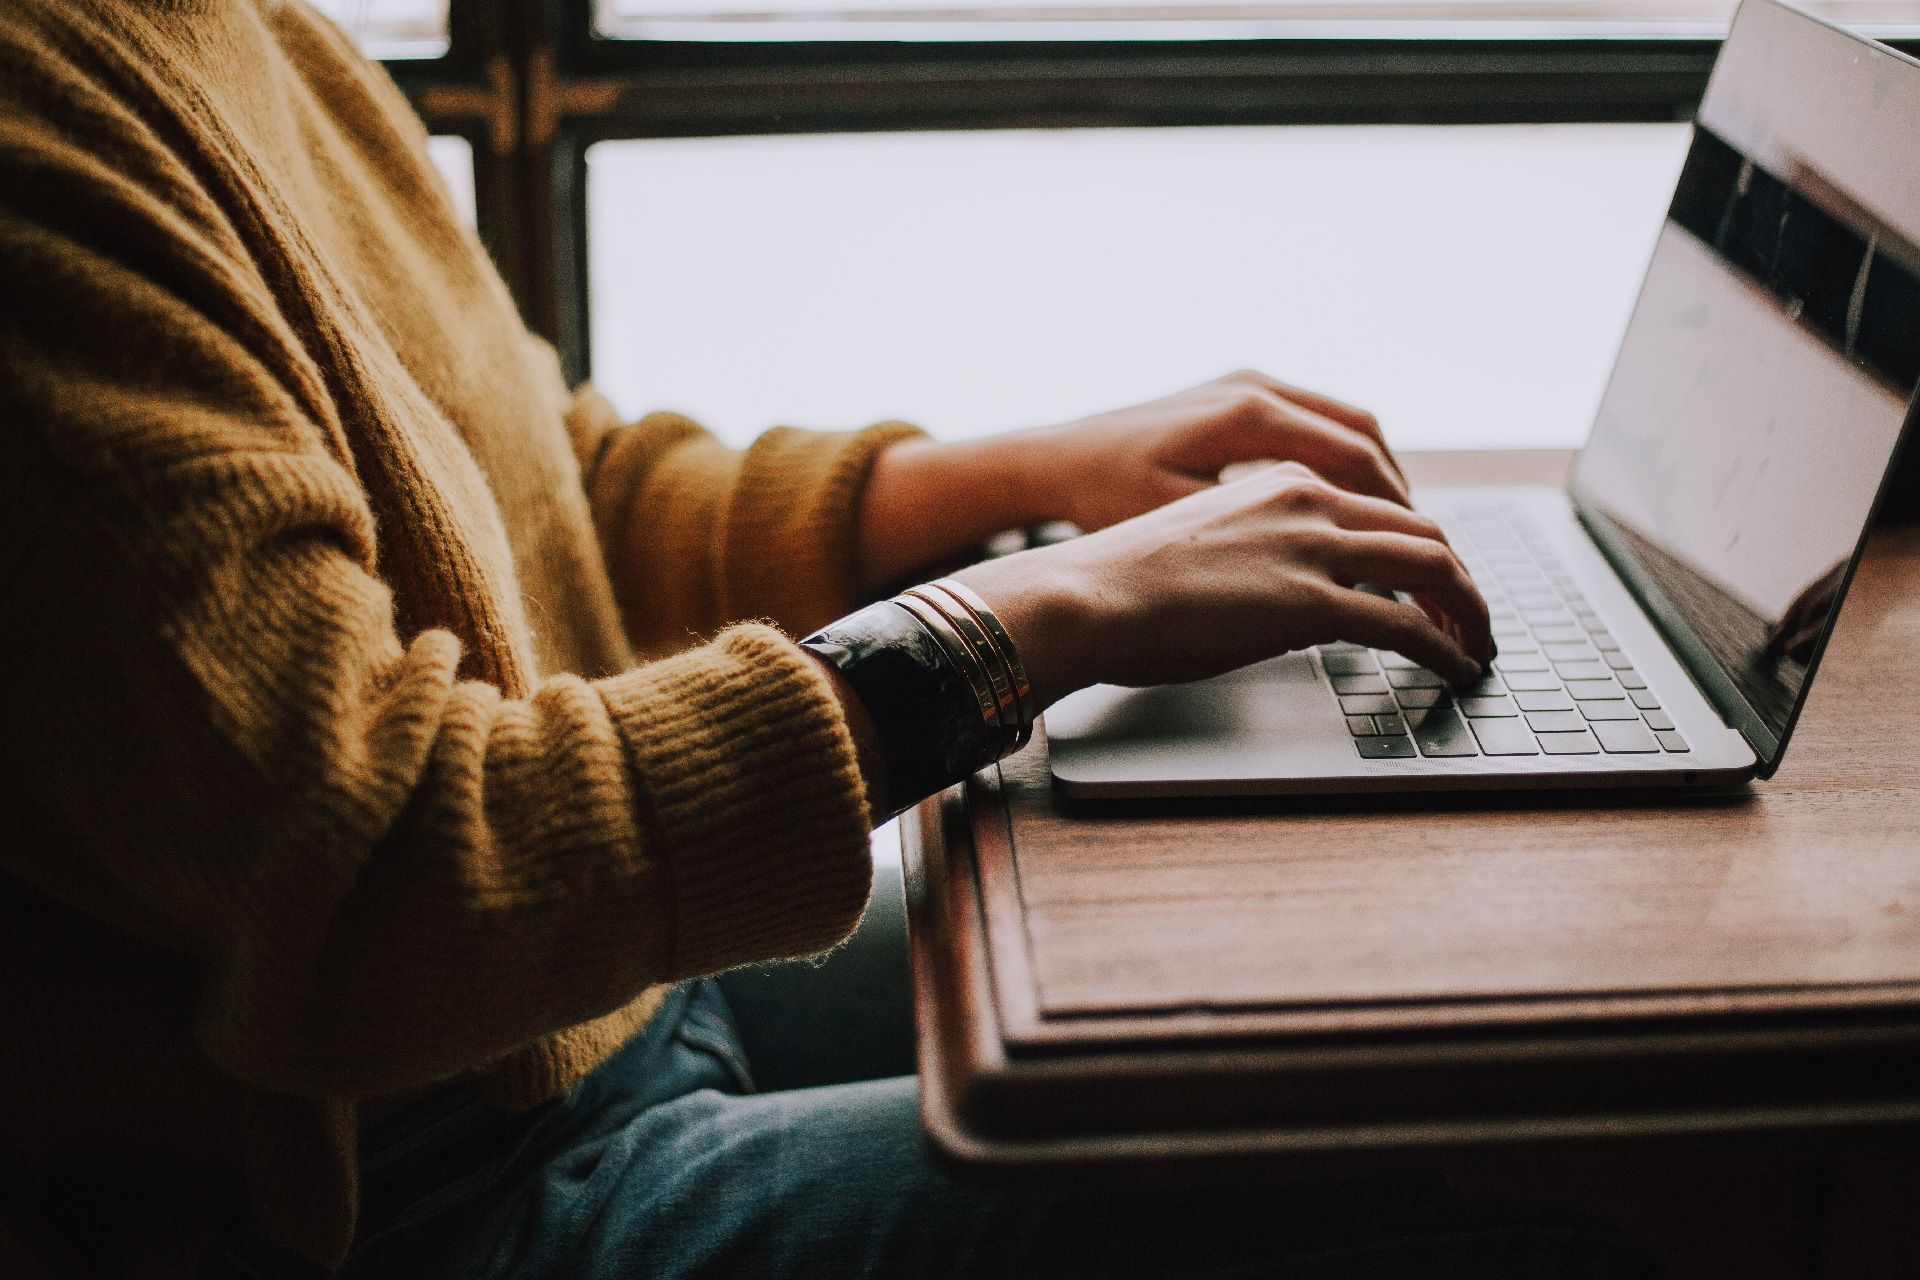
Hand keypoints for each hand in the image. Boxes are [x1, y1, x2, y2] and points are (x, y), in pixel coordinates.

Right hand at [950, 461, 1491, 708]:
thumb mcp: (1203, 545)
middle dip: (1460, 579)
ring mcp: (1313, 548)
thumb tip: (1284, 600)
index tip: (1432, 582)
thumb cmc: (1121, 582)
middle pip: (1422, 530)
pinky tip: (1455, 668)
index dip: (1420, 547)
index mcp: (1280, 481)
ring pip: (1433, 567)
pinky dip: (1446, 647)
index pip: (1379, 506)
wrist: (1085, 594)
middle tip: (1473, 618)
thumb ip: (1259, 555)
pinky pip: (1408, 625)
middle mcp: (1307, 500)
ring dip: (1468, 610)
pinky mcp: (1311, 602)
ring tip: (1478, 646)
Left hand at [1009, 369, 1409, 532]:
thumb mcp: (1182, 525)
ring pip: (1345, 424)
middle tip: (1426, 549)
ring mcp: (1247, 384)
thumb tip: (1334, 572)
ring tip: (1397, 530)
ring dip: (1377, 476)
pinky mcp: (1236, 393)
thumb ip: (1260, 540)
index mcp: (1249, 416)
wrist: (1053, 459)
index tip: (1421, 556)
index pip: (1356, 461)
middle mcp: (1256, 388)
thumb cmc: (1104, 498)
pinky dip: (1343, 460)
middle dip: (1400, 496)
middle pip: (1363, 436)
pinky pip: (1314, 421)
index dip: (1397, 514)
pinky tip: (1347, 504)